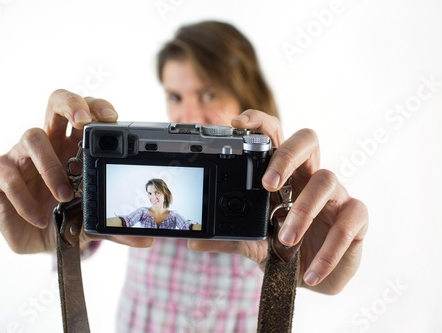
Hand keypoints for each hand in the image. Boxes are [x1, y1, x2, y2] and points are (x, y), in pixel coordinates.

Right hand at [0, 89, 153, 252]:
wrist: (41, 241)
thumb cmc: (68, 217)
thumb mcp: (94, 221)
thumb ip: (117, 227)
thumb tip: (148, 240)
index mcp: (75, 146)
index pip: (85, 112)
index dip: (96, 106)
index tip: (111, 118)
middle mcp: (51, 144)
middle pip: (56, 102)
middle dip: (70, 104)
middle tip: (84, 121)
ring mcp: (23, 155)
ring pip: (33, 137)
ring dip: (51, 166)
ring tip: (64, 196)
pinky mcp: (0, 174)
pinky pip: (6, 173)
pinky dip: (23, 197)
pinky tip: (39, 218)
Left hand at [188, 109, 367, 293]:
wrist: (311, 278)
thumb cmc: (284, 250)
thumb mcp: (253, 243)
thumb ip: (228, 238)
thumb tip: (194, 240)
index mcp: (285, 176)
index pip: (275, 136)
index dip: (260, 123)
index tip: (237, 123)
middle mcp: (310, 178)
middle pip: (307, 140)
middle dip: (286, 155)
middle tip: (267, 183)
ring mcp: (336, 195)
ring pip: (327, 180)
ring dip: (304, 211)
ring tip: (285, 240)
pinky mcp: (355, 218)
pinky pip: (348, 222)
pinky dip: (329, 250)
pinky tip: (311, 272)